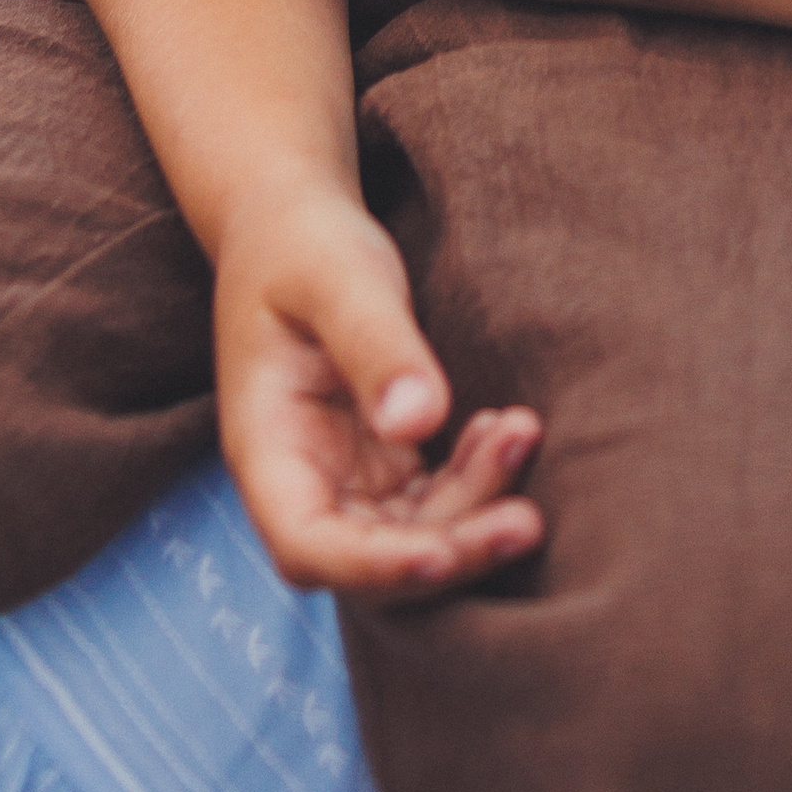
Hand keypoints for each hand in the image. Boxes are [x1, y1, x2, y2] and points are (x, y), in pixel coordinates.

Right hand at [218, 182, 543, 599]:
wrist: (294, 223)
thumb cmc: (305, 244)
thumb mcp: (336, 277)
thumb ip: (374, 345)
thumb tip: (418, 422)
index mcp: (265, 448)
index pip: (308, 545)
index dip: (372, 567)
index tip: (443, 553)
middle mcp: (300, 480)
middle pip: (370, 561)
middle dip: (450, 549)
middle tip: (527, 520)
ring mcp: (343, 477)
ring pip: (411, 536)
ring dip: (473, 508)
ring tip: (523, 432)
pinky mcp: (382, 462)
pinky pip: (433, 500)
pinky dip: (473, 479)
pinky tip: (508, 429)